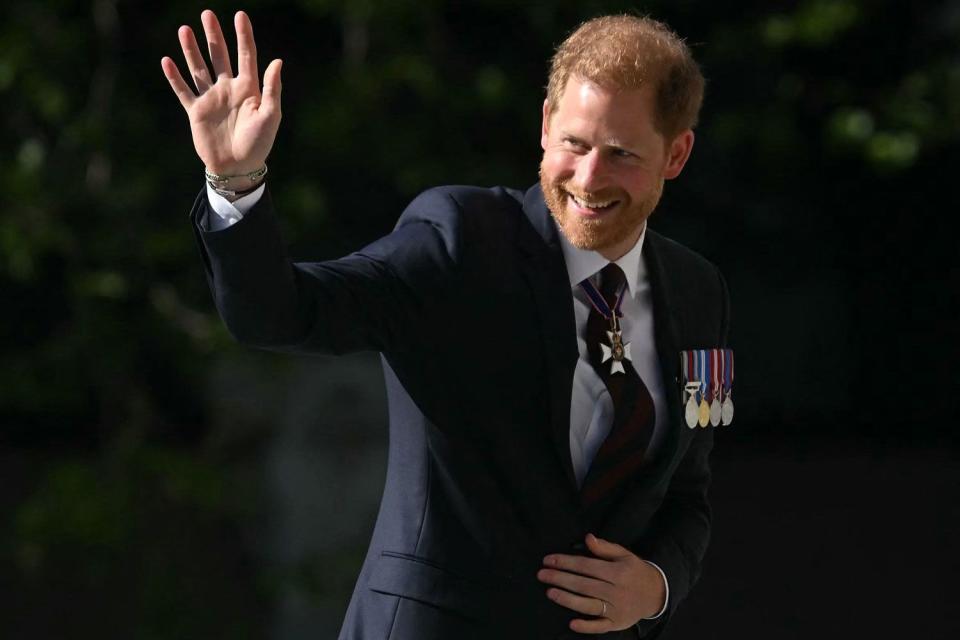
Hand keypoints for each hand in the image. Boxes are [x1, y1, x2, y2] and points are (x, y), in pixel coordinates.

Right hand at [160, 10, 281, 175]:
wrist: (238, 168)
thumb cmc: (259, 144)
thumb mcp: (270, 116)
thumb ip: (272, 88)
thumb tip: (277, 61)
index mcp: (249, 89)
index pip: (246, 56)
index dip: (243, 36)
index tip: (240, 15)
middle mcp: (229, 89)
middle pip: (220, 56)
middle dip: (214, 36)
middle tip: (207, 14)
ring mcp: (211, 99)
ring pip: (199, 68)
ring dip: (192, 50)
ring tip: (185, 30)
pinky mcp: (196, 112)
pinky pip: (183, 91)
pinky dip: (175, 77)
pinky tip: (167, 61)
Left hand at [537, 533, 665, 633]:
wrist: (656, 594)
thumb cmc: (635, 571)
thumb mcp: (624, 555)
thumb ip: (605, 547)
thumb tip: (587, 538)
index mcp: (617, 572)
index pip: (586, 566)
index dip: (566, 562)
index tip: (548, 560)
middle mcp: (616, 591)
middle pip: (583, 585)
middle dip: (560, 579)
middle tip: (541, 574)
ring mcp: (616, 610)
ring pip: (588, 605)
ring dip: (567, 600)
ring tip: (550, 592)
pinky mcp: (617, 624)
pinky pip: (600, 627)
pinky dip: (586, 626)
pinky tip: (571, 623)